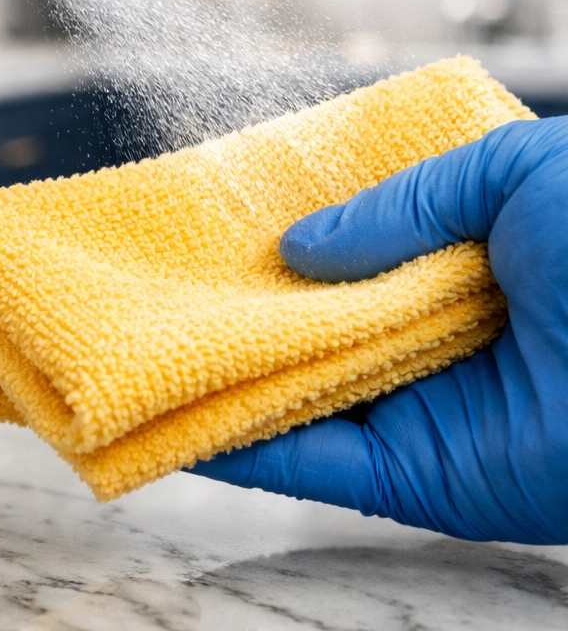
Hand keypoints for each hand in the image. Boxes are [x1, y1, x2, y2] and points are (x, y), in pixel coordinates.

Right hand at [191, 116, 567, 544]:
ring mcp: (409, 408)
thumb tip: (298, 246)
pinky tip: (174, 418)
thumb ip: (400, 200)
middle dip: (230, 310)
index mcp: (448, 260)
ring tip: (136, 348)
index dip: (272, 240)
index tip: (204, 226)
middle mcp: (420, 334)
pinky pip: (309, 465)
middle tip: (152, 287)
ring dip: (215, 378)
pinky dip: (238, 449)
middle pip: (302, 327)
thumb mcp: (511, 170)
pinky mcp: (409, 477)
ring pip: (289, 396)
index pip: (336, 252)